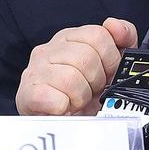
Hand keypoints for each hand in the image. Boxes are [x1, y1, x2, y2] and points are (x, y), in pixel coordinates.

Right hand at [15, 18, 137, 115]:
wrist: (58, 124)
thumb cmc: (82, 94)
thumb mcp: (108, 66)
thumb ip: (121, 41)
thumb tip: (115, 25)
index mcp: (69, 38)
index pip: (98, 35)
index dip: (110, 60)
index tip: (106, 74)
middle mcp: (49, 50)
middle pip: (86, 57)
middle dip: (95, 81)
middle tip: (90, 91)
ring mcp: (36, 70)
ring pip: (71, 78)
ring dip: (80, 97)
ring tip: (75, 101)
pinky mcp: (28, 93)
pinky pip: (54, 98)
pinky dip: (64, 107)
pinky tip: (63, 108)